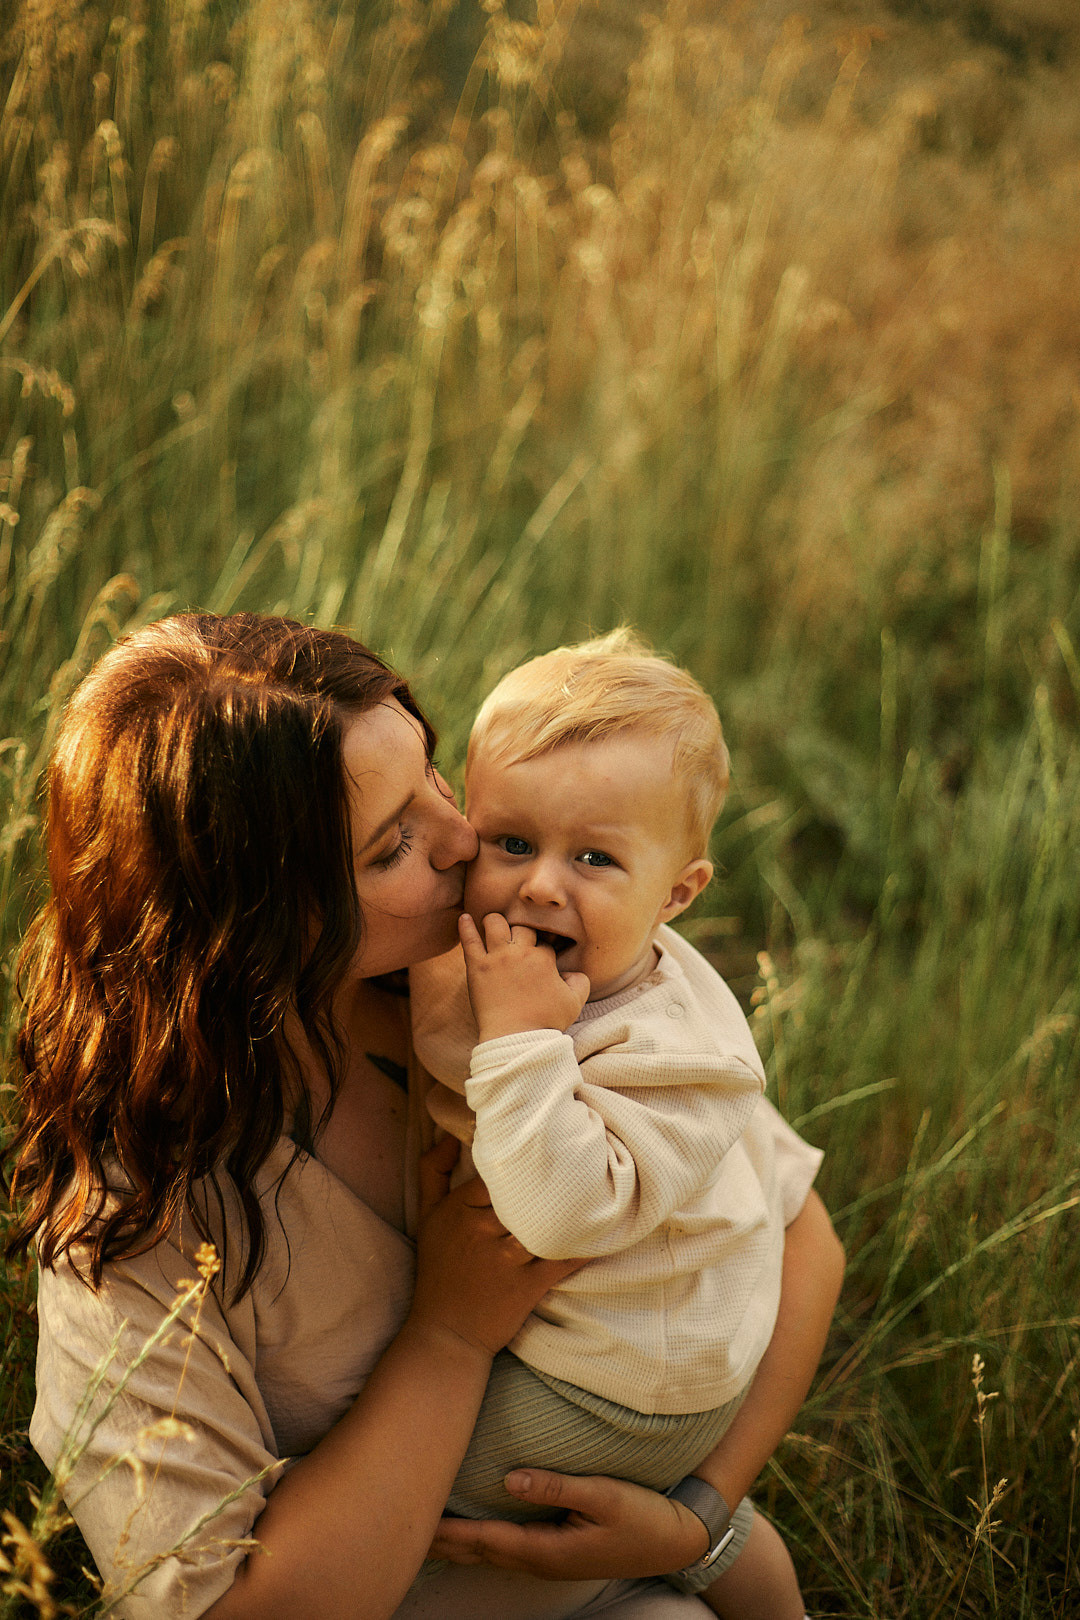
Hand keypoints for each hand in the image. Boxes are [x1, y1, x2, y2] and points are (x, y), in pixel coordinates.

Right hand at [410, 1144, 583, 1358]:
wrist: (446, 1333)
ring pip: (546, 1221)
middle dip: (551, 1177)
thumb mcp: (426, 1217)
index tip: (547, 1142)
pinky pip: (562, 1260)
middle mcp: (481, 1230)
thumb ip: (432, 1171)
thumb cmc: (438, 1270)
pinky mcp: (527, 1286)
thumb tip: (451, 1136)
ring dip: (574, 1206)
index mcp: (459, 1209)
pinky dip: (585, 1247)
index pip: (500, 1169)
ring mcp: (506, 1259)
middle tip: (581, 1154)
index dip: (524, 1156)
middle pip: (525, 1191)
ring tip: (601, 1185)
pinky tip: (605, 1232)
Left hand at [429, 1468, 709, 1578]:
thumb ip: (557, 1486)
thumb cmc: (643, 1515)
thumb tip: (509, 1477)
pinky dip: (478, 1540)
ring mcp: (547, 1557)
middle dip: (440, 1540)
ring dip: (456, 1542)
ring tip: (423, 1530)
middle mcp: (540, 1558)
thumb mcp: (605, 1495)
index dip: (447, 1530)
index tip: (413, 1520)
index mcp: (546, 1549)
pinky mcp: (556, 1548)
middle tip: (399, 1526)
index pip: (483, 1540)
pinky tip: (469, 1532)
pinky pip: (504, 1546)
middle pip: (477, 1551)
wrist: (678, 1539)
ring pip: (488, 1552)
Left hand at [460, 912, 589, 1041]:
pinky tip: (464, 917)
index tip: (539, 955)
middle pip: (521, 926)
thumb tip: (570, 971)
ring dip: (496, 922)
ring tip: (494, 925)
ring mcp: (496, 958)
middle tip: (518, 940)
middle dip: (522, 931)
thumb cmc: (545, 1022)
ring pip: (495, 923)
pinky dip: (465, 926)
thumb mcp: (575, 1002)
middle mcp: (520, 953)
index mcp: (543, 959)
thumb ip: (580, 981)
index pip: (543, 942)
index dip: (542, 948)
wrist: (516, 1039)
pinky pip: (469, 940)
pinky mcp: (477, 967)